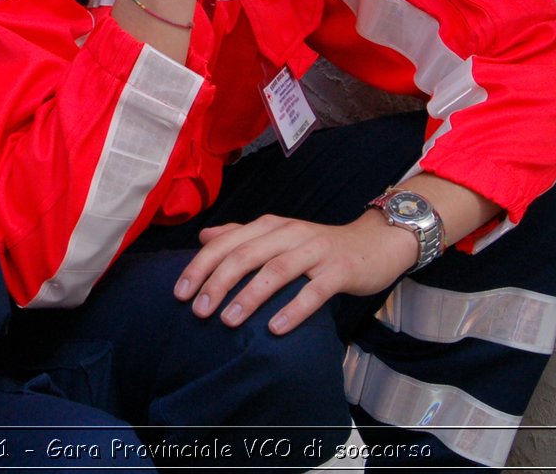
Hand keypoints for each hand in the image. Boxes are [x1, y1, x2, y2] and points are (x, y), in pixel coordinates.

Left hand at [173, 213, 417, 334]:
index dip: (201, 266)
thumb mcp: (279, 236)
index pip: (227, 242)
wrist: (375, 242)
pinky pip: (314, 290)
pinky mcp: (340, 269)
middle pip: (246, 254)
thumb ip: (241, 236)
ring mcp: (316, 250)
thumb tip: (204, 237)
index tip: (179, 292)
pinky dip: (293, 308)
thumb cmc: (319, 246)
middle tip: (198, 311)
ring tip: (227, 320)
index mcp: (270, 226)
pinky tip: (275, 328)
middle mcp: (290, 233)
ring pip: (276, 270)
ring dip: (249, 296)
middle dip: (217, 282)